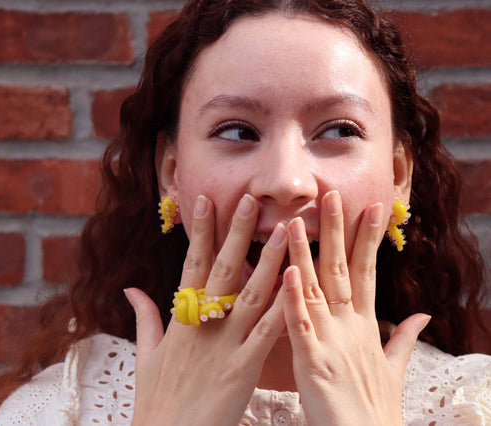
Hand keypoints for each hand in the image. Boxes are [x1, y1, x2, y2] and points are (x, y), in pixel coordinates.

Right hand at [125, 194, 287, 425]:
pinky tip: (296, 282)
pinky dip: (281, 306)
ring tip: (284, 230)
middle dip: (235, 232)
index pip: (192, 265)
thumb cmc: (156, 402)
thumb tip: (131, 288)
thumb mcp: (146, 356)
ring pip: (250, 293)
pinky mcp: (243, 368)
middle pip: (221, 270)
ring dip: (269, 260)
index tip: (205, 202)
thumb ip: (145, 318)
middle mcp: (202, 324)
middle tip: (248, 198)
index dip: (199, 233)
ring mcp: (224, 344)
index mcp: (180, 319)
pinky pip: (266, 332)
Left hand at [282, 190, 429, 425]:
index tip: (373, 208)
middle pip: (343, 270)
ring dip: (306, 254)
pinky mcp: (310, 360)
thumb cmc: (374, 407)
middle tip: (333, 195)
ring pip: (315, 289)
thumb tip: (420, 315)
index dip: (368, 239)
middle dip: (339, 232)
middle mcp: (348, 325)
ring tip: (298, 221)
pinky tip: (288, 271)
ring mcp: (329, 340)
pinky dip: (294, 298)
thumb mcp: (393, 367)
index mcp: (364, 324)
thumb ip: (403, 338)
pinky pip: (298, 324)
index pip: (367, 271)